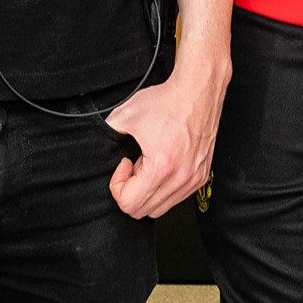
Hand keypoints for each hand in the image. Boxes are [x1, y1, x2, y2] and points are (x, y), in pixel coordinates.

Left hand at [106, 64, 226, 218]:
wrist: (198, 91)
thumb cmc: (167, 101)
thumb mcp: (126, 115)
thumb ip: (108, 134)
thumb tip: (101, 147)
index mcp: (162, 167)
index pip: (129, 204)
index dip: (118, 185)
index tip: (124, 163)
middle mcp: (181, 178)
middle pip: (143, 211)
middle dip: (131, 191)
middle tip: (134, 165)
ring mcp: (194, 179)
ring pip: (160, 209)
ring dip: (148, 191)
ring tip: (148, 164)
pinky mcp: (201, 176)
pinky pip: (176, 198)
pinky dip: (163, 188)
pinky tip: (162, 164)